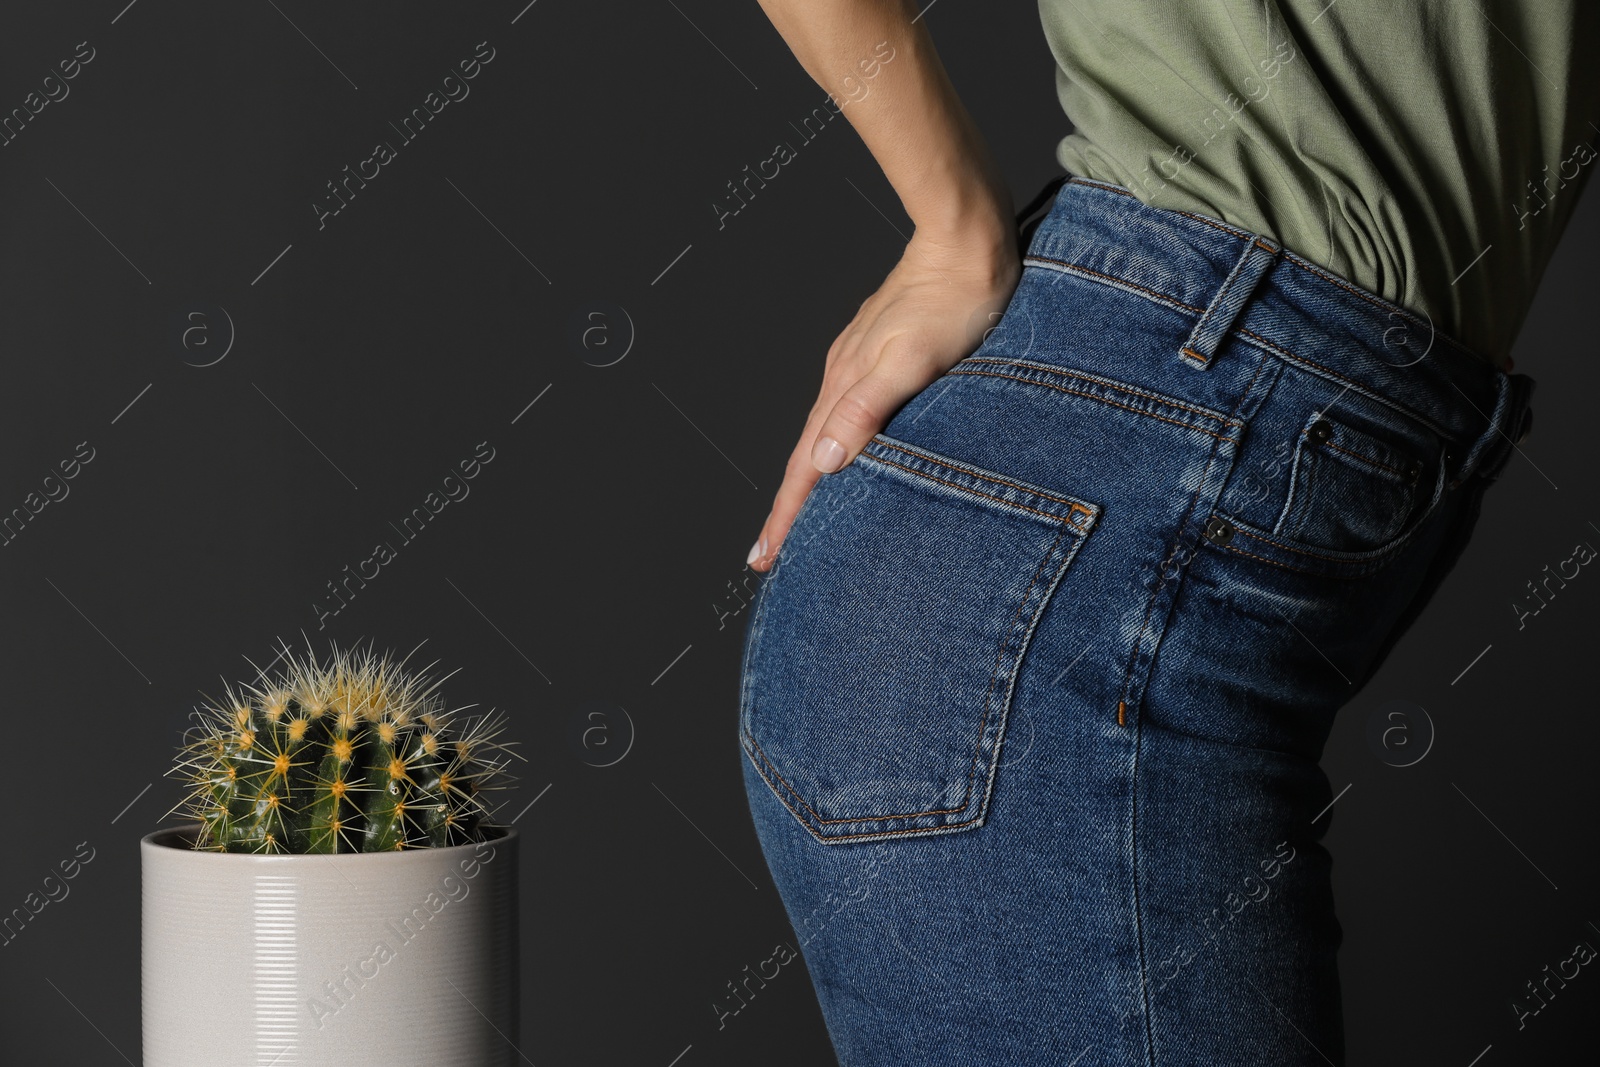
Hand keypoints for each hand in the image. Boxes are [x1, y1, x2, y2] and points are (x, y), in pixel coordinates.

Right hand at [746, 220, 1021, 571]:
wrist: (967, 241)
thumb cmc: (954, 300)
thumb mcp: (912, 360)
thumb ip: (866, 409)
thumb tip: (820, 459)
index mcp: (846, 384)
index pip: (806, 465)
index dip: (786, 515)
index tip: (767, 555)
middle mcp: (843, 375)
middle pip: (805, 455)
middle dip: (787, 508)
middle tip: (770, 553)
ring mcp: (857, 362)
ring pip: (823, 435)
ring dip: (808, 479)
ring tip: (799, 516)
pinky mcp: (877, 352)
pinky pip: (844, 413)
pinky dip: (832, 445)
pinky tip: (841, 454)